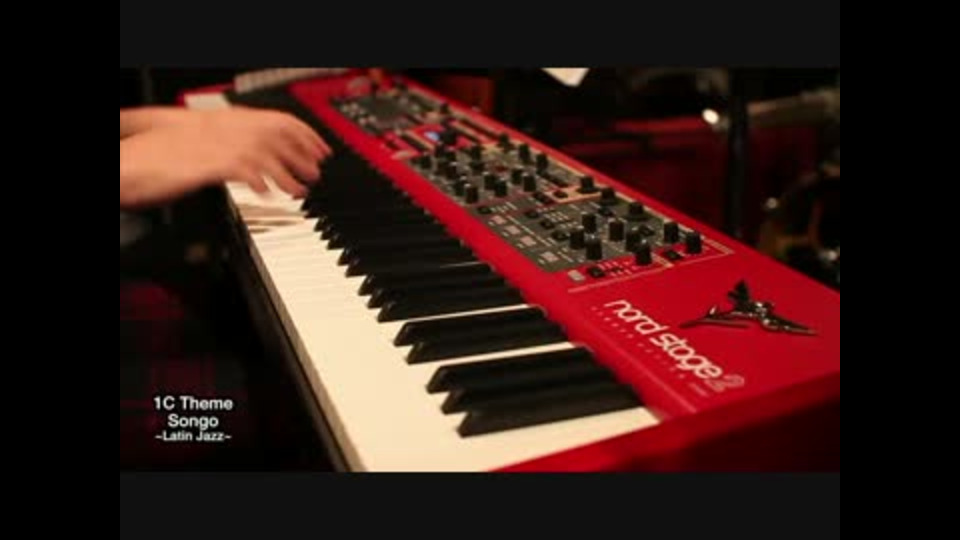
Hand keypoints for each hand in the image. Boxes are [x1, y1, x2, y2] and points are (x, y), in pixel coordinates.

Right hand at [120, 107, 332, 206]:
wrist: (125, 164)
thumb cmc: (152, 161)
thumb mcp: (194, 151)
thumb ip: (222, 153)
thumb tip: (250, 168)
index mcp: (221, 122)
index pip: (275, 120)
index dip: (302, 134)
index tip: (318, 150)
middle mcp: (222, 128)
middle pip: (277, 134)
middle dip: (303, 154)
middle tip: (316, 172)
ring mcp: (216, 144)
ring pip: (267, 153)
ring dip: (289, 173)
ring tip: (300, 190)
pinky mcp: (208, 163)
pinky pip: (246, 171)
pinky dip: (262, 182)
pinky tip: (268, 194)